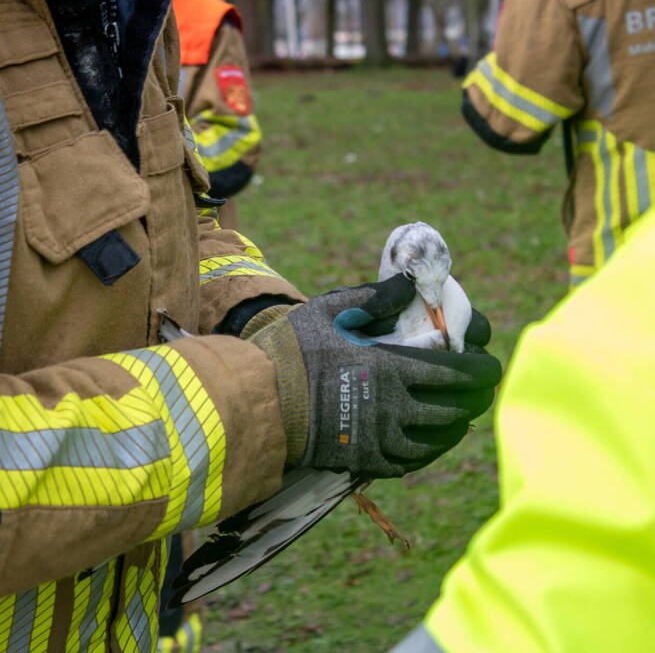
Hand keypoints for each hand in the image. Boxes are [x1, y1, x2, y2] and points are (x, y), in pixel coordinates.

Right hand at [247, 274, 501, 477]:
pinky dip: (428, 452)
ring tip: (459, 415)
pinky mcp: (364, 460)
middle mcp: (394, 407)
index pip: (458, 373)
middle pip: (456, 408)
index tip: (488, 364)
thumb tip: (412, 286)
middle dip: (476, 397)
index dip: (483, 370)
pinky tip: (429, 442)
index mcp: (391, 367)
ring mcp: (380, 438)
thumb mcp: (330, 309)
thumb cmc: (293, 348)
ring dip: (456, 425)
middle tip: (479, 389)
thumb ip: (375, 297)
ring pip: (438, 439)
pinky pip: (410, 462)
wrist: (259, 398)